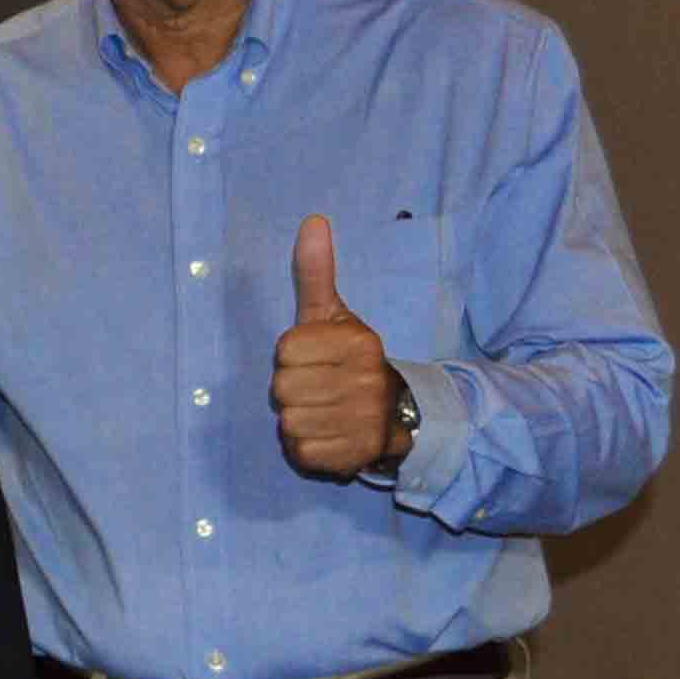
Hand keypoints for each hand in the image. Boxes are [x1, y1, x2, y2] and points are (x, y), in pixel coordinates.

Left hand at [272, 215, 402, 476]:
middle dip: (292, 389)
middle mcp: (366, 382)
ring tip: (323, 410)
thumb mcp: (333, 315)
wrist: (397, 415)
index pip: (284, 350)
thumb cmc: (350, 360)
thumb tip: (312, 221)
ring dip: (298, 419)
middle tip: (318, 387)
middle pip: (282, 388)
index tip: (314, 358)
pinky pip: (301, 452)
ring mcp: (363, 423)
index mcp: (359, 343)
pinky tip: (328, 435)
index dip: (290, 356)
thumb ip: (316, 273)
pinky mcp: (354, 457)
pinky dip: (306, 448)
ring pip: (289, 422)